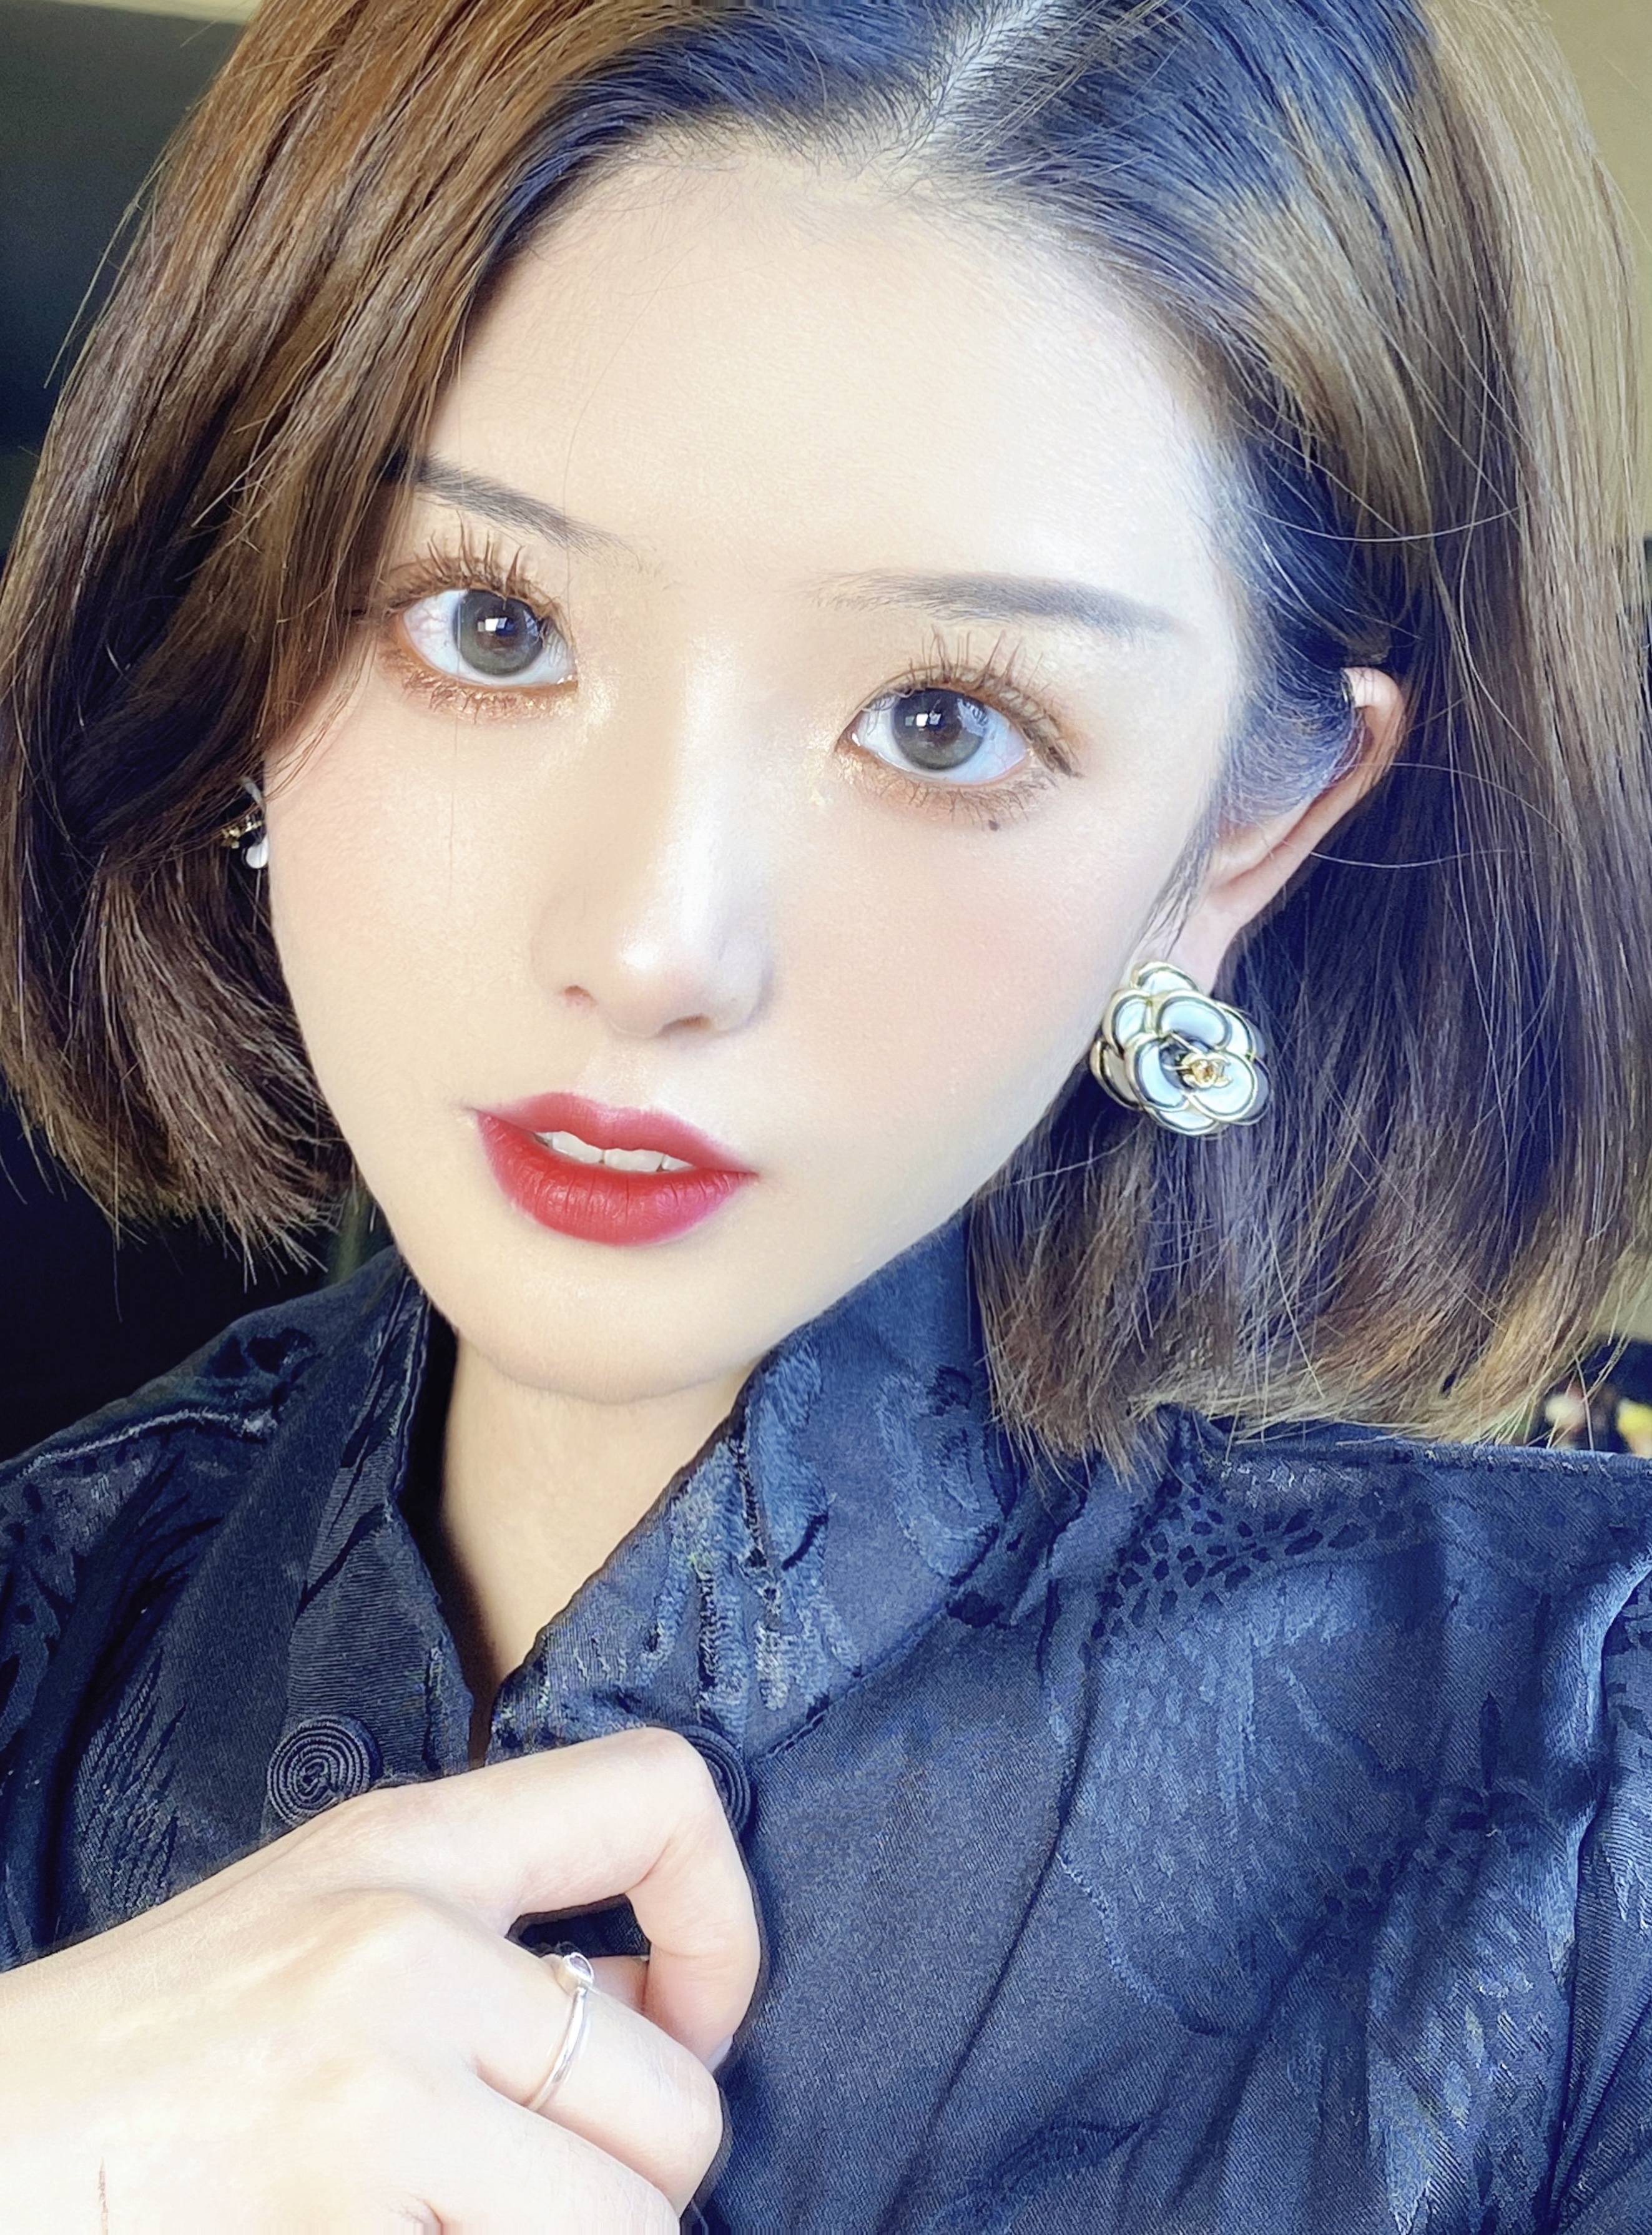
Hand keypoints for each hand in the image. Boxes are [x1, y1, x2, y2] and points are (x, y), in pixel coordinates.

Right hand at [0, 1726, 757, 2229]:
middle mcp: (399, 1961)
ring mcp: (368, 2116)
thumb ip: (486, 1941)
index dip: (724, 1923)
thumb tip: (653, 2017)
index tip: (685, 2022)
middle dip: (635, 2180)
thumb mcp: (324, 1921)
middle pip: (679, 2107)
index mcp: (403, 1850)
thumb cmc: (159, 2050)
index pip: (660, 1795)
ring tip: (458, 2225)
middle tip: (534, 2190)